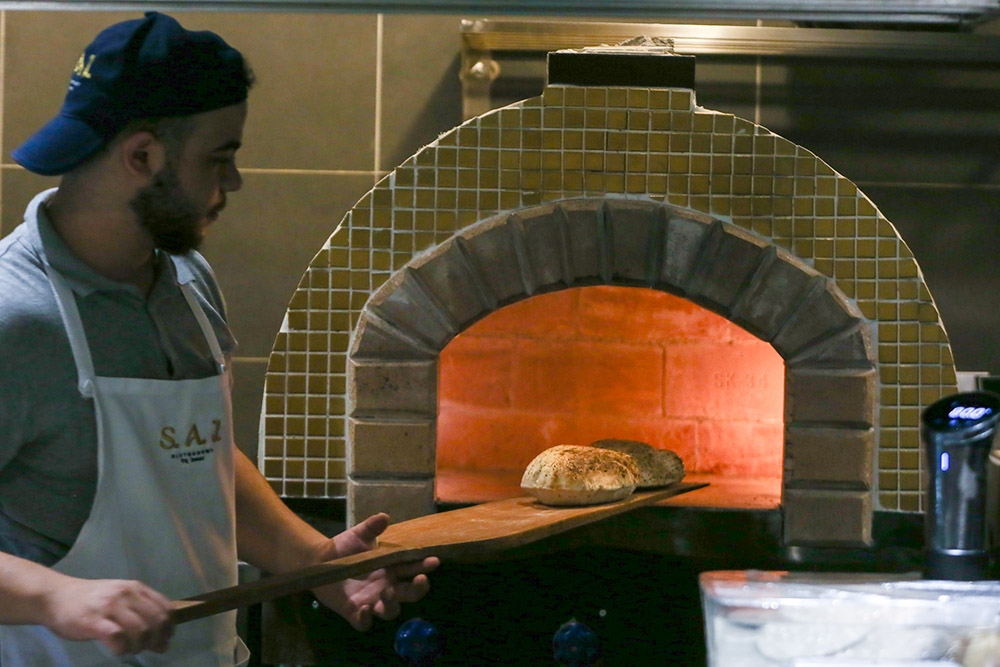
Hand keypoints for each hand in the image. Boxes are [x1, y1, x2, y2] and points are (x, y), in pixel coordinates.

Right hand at [44, 577, 173, 654]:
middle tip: (150, 648)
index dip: (169, 627)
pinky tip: (118, 650)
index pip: (165, 607)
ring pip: (140, 630)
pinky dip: (122, 649)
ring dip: (139, 646)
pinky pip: (117, 638)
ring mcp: (110, 607)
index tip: (165, 638)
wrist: (55, 596)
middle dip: (157, 639)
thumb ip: (141, 613)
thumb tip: (163, 641)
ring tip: (130, 649)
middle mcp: (126, 594)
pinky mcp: (93, 622)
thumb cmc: (90, 601)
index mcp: (136, 588)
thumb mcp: (120, 598)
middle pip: (156, 620)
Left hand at [310, 513, 438, 630]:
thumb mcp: (358, 535)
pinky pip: (364, 623)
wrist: (319, 561)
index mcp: (391, 569)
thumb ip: (370, 528)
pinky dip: (366, 619)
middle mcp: (386, 587)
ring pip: (391, 610)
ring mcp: (372, 601)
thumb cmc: (344, 548)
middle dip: (418, 588)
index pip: (413, 569)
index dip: (424, 566)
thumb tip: (384, 516)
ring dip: (393, 604)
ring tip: (388, 592)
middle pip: (409, 594)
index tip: (433, 560)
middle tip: (421, 579)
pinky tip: (364, 609)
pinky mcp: (354, 612)